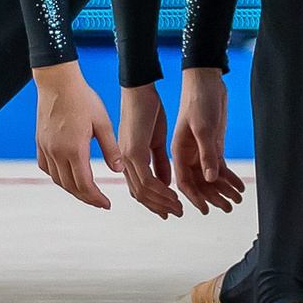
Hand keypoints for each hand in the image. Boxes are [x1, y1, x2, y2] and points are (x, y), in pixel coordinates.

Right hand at [32, 62, 119, 209]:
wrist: (58, 82)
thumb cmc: (83, 99)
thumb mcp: (103, 123)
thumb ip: (111, 148)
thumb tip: (118, 170)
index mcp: (75, 150)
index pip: (85, 185)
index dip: (96, 198)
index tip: (107, 205)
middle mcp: (57, 153)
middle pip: (71, 187)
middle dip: (86, 197)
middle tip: (99, 202)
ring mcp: (46, 148)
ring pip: (58, 179)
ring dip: (72, 189)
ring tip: (87, 192)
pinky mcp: (40, 142)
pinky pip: (46, 168)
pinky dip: (58, 176)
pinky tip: (67, 176)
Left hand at [114, 83, 183, 217]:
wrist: (140, 90)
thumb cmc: (148, 110)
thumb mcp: (156, 140)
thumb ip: (159, 161)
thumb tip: (165, 181)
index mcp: (128, 159)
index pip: (139, 189)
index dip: (154, 202)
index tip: (169, 209)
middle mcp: (124, 162)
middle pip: (139, 194)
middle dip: (159, 206)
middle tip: (176, 213)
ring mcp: (127, 158)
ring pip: (143, 190)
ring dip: (162, 201)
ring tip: (178, 207)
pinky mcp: (133, 151)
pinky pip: (146, 179)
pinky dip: (160, 190)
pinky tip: (173, 194)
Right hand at [170, 67, 246, 214]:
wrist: (207, 81)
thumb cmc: (199, 101)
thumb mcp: (203, 127)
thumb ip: (207, 153)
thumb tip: (210, 178)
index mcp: (178, 152)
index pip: (184, 181)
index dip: (194, 197)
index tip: (205, 210)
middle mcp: (188, 155)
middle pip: (199, 183)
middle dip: (213, 197)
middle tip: (228, 208)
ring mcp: (201, 151)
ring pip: (210, 177)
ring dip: (223, 190)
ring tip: (237, 201)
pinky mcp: (213, 145)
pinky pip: (220, 166)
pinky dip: (229, 177)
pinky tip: (239, 187)